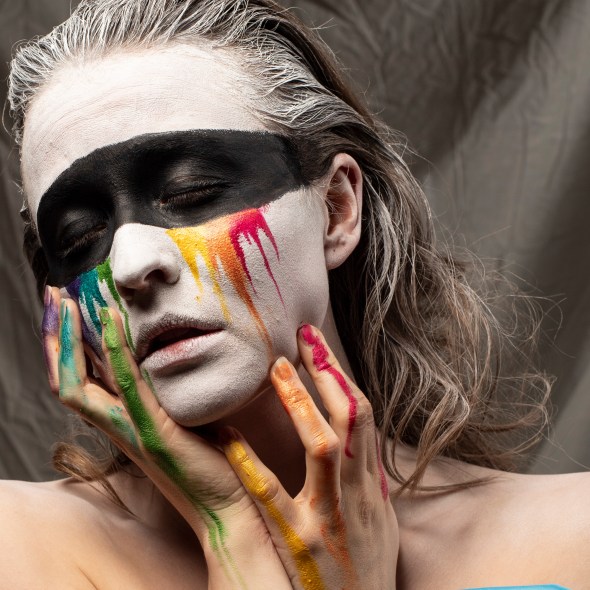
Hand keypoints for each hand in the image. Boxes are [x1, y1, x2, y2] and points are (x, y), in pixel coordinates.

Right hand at [42, 287, 290, 588]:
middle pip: (64, 379)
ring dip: (68, 338)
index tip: (60, 308)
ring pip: (79, 383)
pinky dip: (114, 350)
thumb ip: (160, 396)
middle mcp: (116, 426)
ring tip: (65, 300)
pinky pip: (127, 383)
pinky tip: (110, 318)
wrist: (224, 506)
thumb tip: (163, 362)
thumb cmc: (206, 463)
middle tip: (50, 295)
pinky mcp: (154, 429)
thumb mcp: (176, 421)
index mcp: (120, 423)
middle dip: (51, 336)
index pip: (77, 381)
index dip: (61, 347)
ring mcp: (130, 429)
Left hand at [221, 324, 398, 589]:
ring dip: (301, 404)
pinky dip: (252, 465)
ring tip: (277, 368)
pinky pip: (273, 498)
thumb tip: (367, 453)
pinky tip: (229, 437)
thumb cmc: (366, 576)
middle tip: (303, 333)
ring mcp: (328, 516)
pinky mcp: (300, 544)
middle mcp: (354, 493)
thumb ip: (371, 486)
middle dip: (328, 373)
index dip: (340, 376)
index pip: (361, 416)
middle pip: (349, 419)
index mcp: (368, 486)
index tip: (317, 344)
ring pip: (322, 448)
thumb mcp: (380, 527)